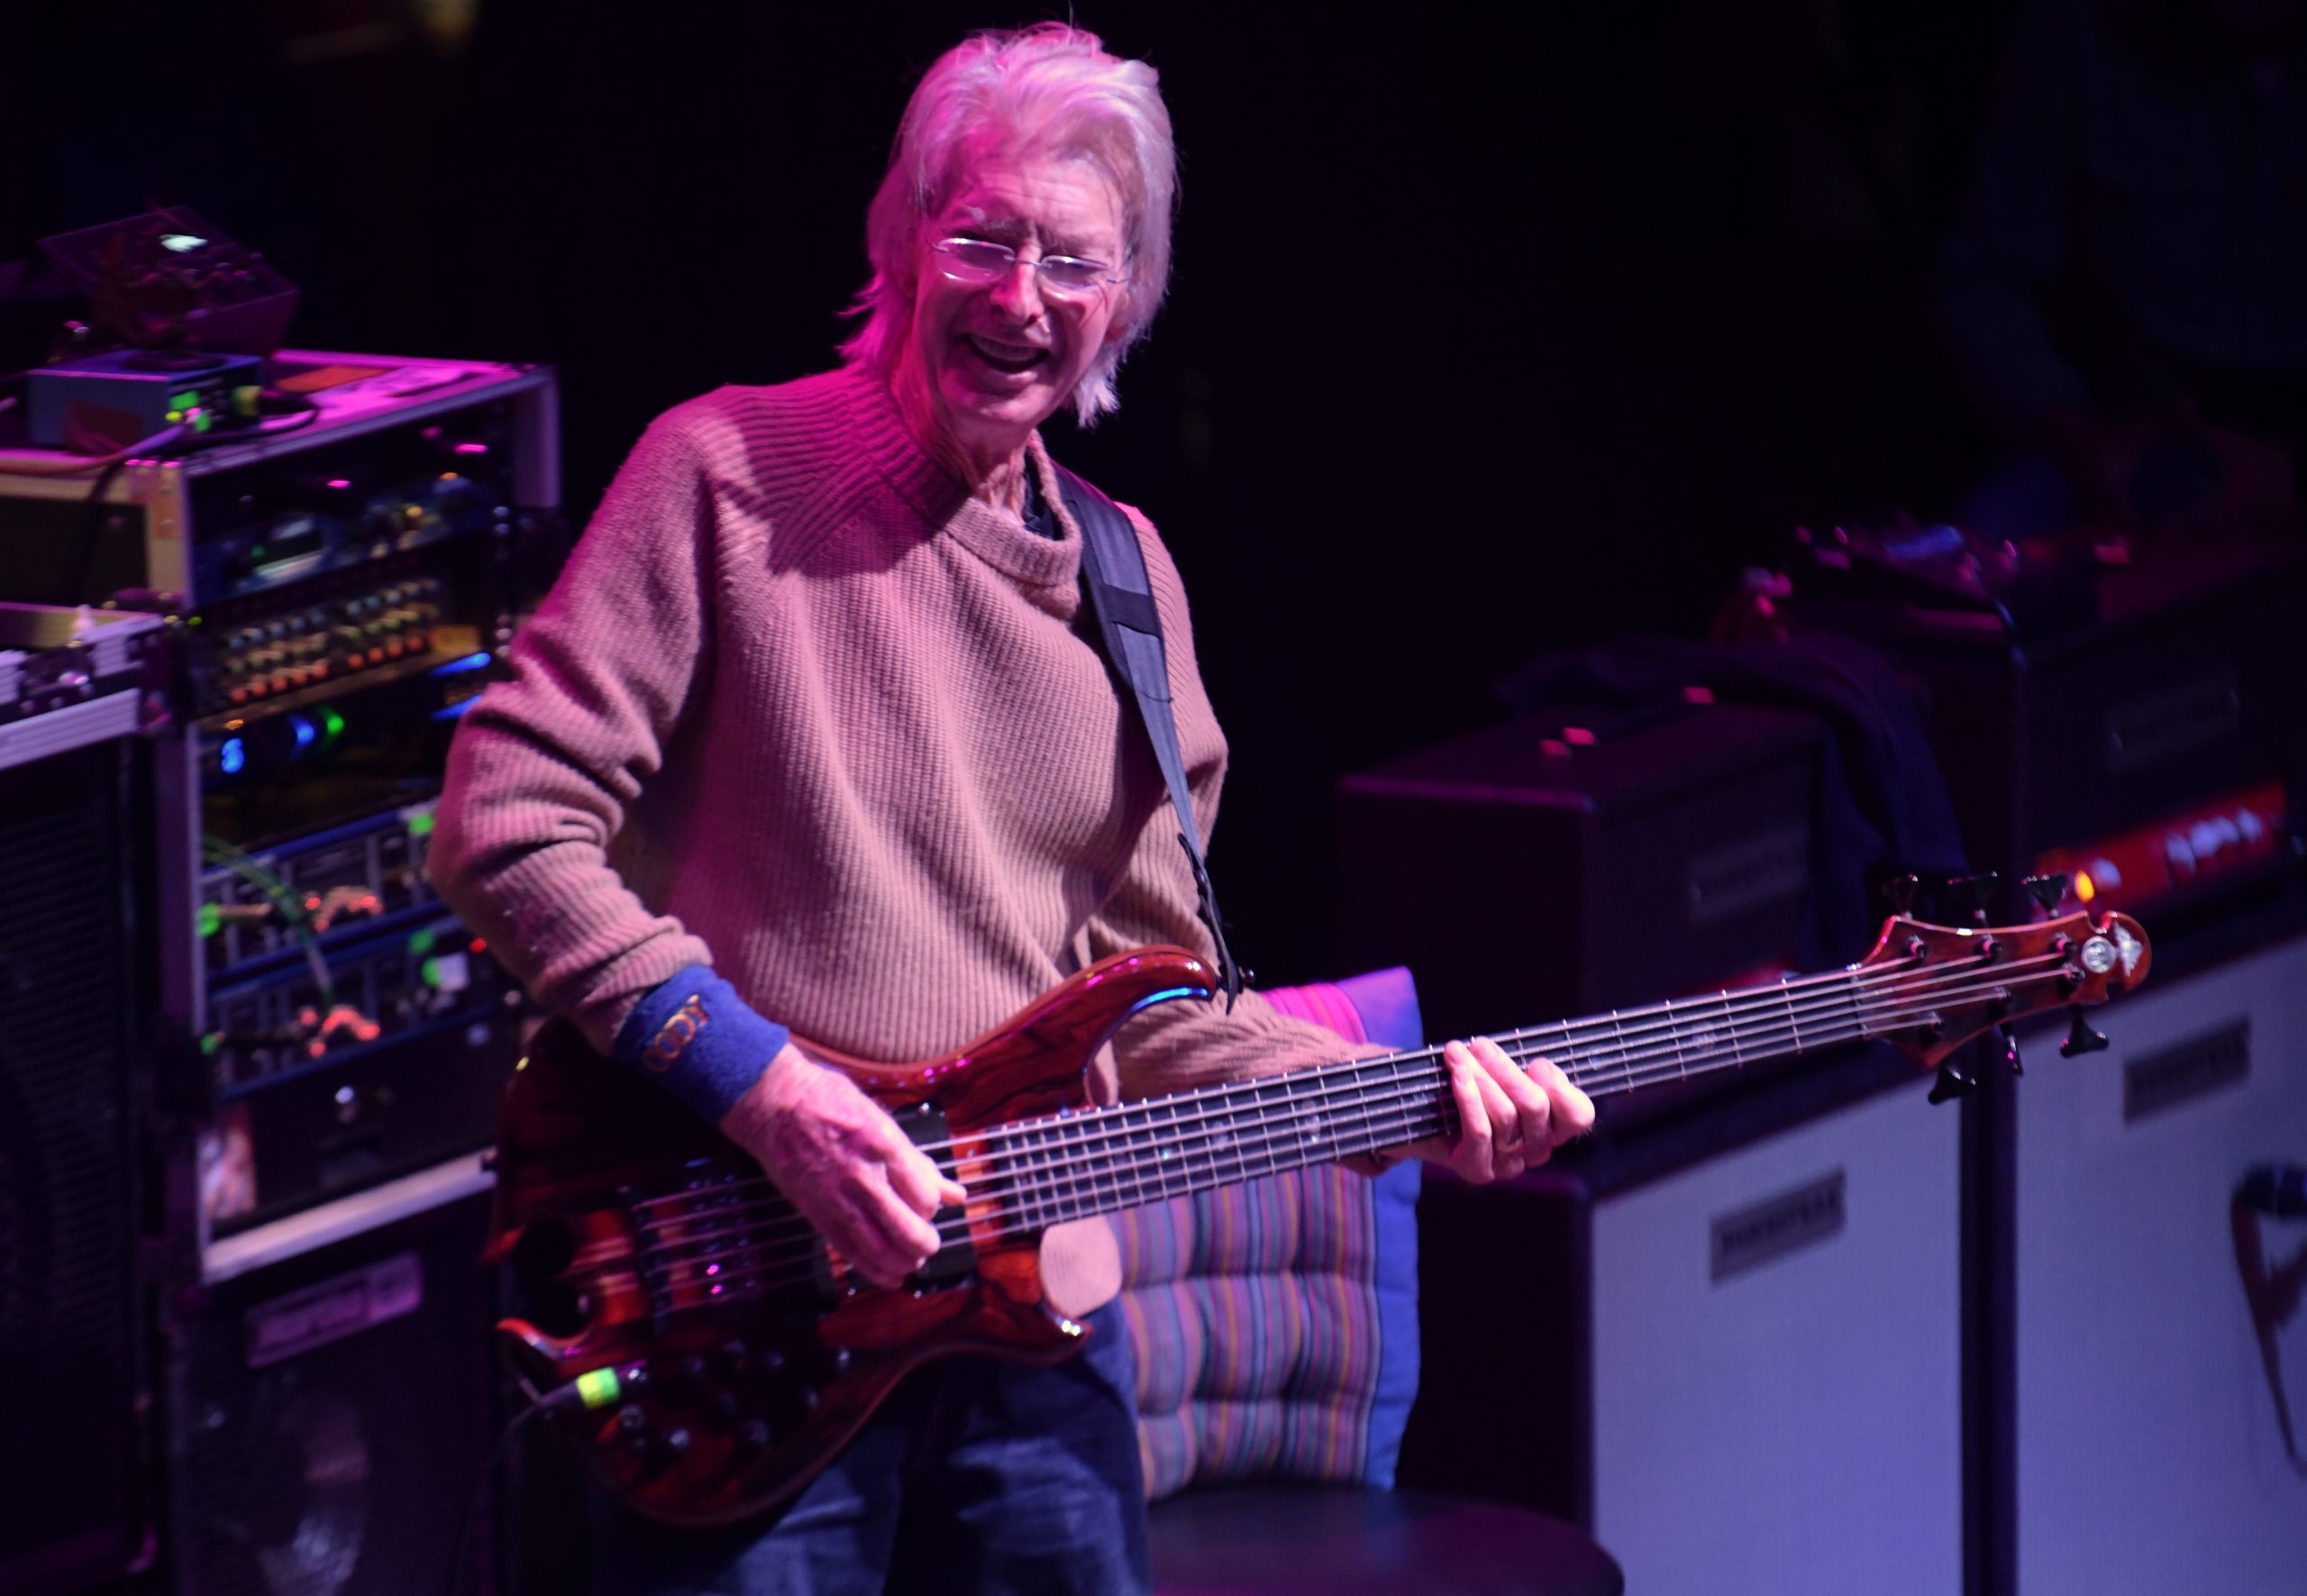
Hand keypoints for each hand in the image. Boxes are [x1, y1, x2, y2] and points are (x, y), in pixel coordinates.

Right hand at [718, 1045, 966, 1288]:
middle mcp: (862, 1176)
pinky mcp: (817, 1214)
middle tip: (928, 1241)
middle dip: (925, 1243)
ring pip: (881, 1249)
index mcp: (884, 1145)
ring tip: (912, 1259)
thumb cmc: (830, 1101)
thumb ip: (918, 1161)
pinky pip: (850, 1253)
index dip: (933, 1207)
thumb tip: (955, 1194)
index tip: (929, 1204)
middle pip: (907, 1231)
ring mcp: (837, 1198)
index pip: (925, 1196)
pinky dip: (875, 1270)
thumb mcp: (881, 1120)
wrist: (774, 1104)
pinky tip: (890, 1275)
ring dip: (904, 1261)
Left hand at [1397, 1038, 1593, 1182]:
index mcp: (1554, 1126)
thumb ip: (1524, 1068)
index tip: (1534, 1062)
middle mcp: (1537, 1149)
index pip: (1579, 1115)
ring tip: (1456, 1052)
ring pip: (1505, 1115)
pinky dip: (1469, 1099)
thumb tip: (1539, 1066)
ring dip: (1480, 1076)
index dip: (1560, 1087)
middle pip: (1535, 1106)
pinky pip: (1481, 1133)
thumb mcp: (1502, 1072)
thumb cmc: (1470, 1086)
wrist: (1421, 1117)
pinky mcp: (1479, 1170)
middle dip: (1505, 1068)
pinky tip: (1457, 1075)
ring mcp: (1509, 1164)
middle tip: (1478, 1045)